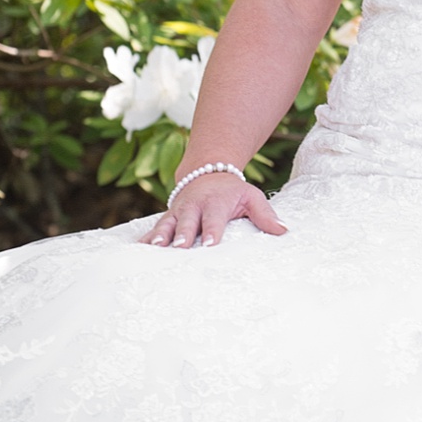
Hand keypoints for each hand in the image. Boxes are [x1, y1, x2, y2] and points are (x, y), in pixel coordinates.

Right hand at [141, 173, 286, 250]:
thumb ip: (266, 215)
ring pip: (167, 223)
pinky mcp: (167, 217)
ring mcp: (178, 211)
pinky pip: (155, 227)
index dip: (211, 232)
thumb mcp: (252, 197)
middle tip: (178, 248)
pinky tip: (138, 249)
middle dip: (182, 235)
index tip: (208, 245)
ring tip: (155, 248)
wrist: (207, 172)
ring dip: (160, 236)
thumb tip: (284, 231)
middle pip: (187, 222)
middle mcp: (194, 206)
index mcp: (215, 202)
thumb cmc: (233, 192)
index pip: (214, 220)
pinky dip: (146, 238)